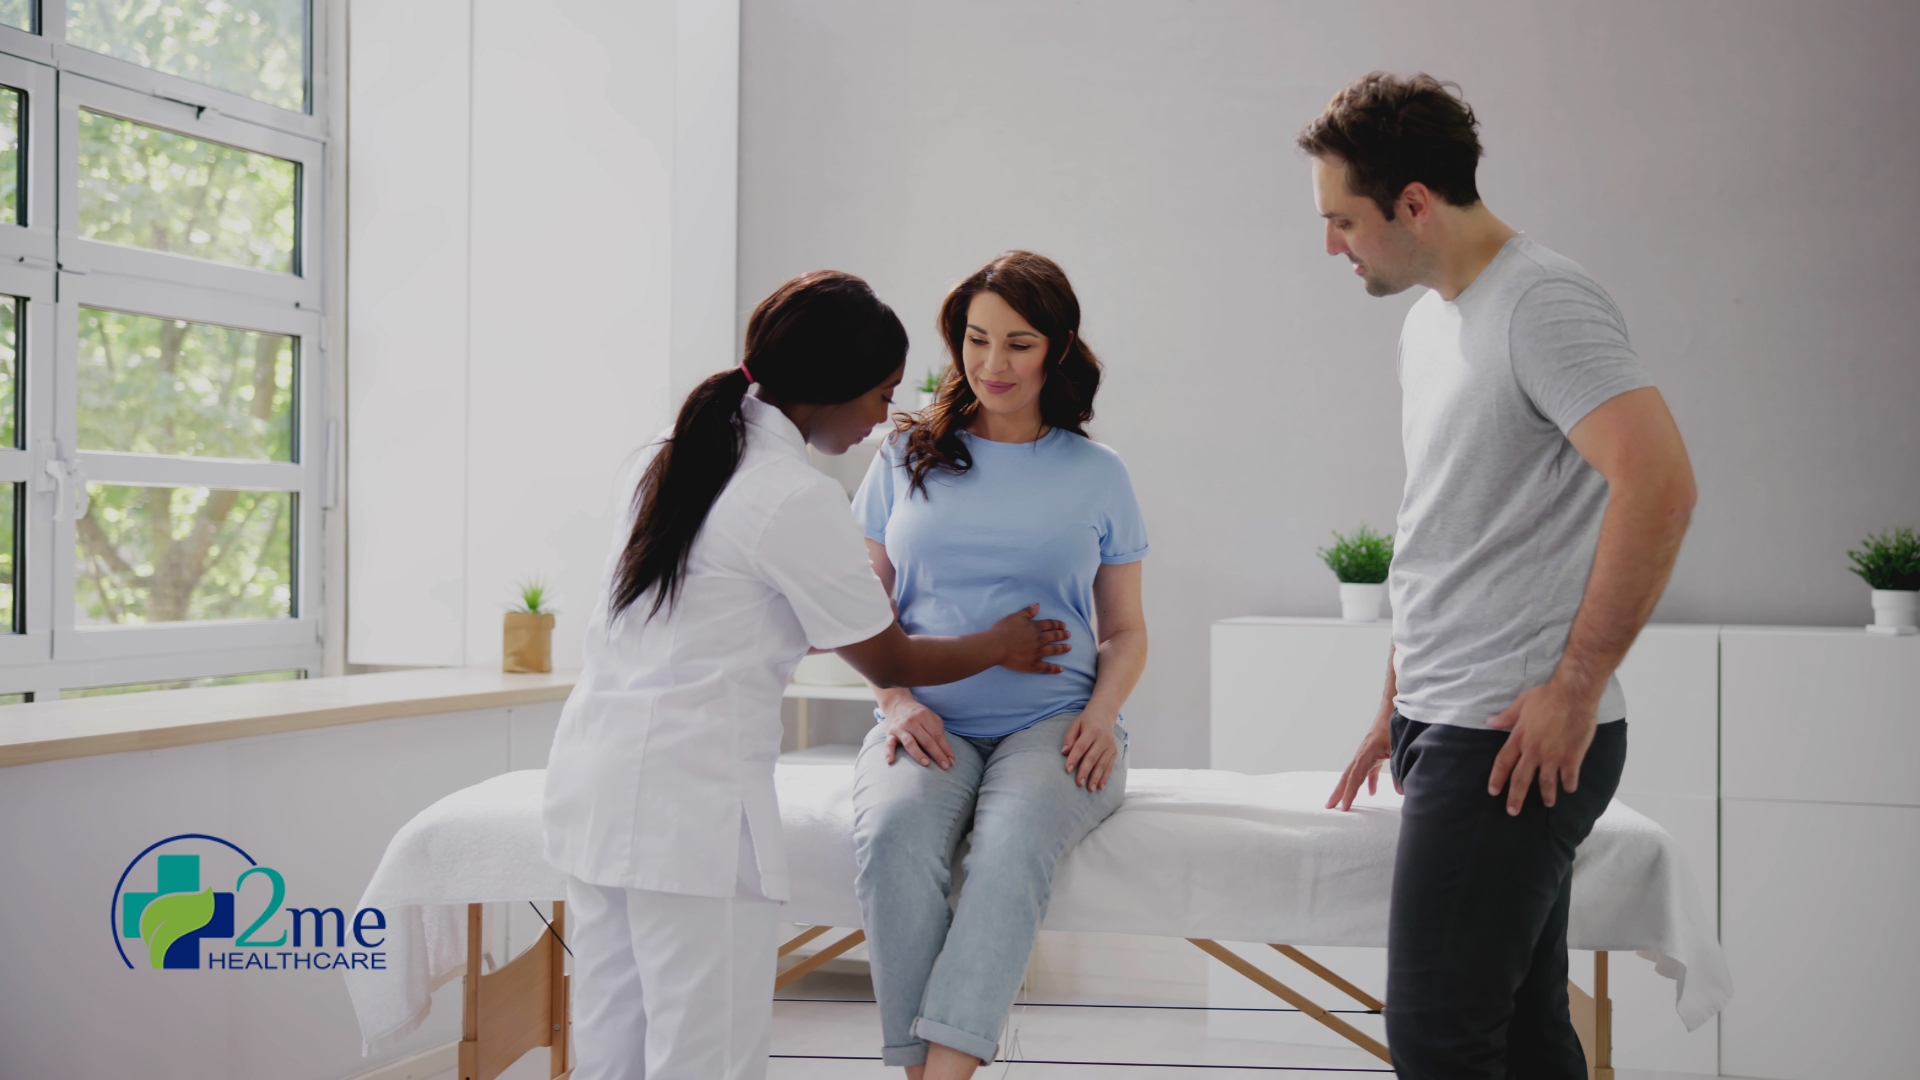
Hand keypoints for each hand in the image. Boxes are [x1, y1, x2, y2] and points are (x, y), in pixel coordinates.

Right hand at [883, 697, 954, 768]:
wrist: (896, 703)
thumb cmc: (917, 713)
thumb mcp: (930, 715)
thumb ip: (938, 728)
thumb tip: (945, 748)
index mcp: (924, 716)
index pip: (937, 735)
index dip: (945, 749)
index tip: (952, 761)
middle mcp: (912, 722)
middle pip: (926, 740)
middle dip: (937, 754)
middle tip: (945, 766)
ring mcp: (900, 728)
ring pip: (910, 742)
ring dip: (918, 754)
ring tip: (926, 764)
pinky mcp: (890, 734)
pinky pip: (889, 744)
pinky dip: (889, 752)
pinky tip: (891, 761)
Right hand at [992, 603, 1070, 673]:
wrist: (996, 646)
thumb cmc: (1003, 630)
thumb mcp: (1015, 617)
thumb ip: (1027, 611)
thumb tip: (1037, 605)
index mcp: (1035, 627)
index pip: (1050, 624)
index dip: (1057, 624)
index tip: (1063, 625)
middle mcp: (1039, 639)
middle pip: (1054, 636)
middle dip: (1063, 635)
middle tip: (1069, 634)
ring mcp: (1037, 653)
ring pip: (1054, 650)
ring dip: (1062, 648)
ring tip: (1069, 647)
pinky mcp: (1033, 665)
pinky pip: (1047, 667)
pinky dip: (1055, 669)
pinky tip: (1061, 669)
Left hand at [1061, 712, 1120, 790]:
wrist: (1104, 713)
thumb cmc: (1086, 721)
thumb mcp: (1075, 724)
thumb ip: (1069, 738)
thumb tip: (1064, 752)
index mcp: (1092, 730)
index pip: (1081, 746)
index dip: (1074, 758)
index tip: (1068, 769)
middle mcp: (1103, 738)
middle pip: (1092, 757)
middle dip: (1085, 771)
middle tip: (1079, 783)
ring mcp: (1110, 746)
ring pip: (1102, 764)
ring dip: (1096, 777)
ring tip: (1089, 789)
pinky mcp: (1114, 752)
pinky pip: (1109, 766)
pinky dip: (1105, 777)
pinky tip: (1100, 786)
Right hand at [1327, 711, 1394, 811]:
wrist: (1393, 709)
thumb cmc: (1393, 725)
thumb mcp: (1398, 749)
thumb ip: (1399, 771)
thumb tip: (1402, 791)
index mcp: (1366, 754)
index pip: (1355, 779)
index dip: (1349, 794)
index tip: (1343, 808)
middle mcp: (1362, 754)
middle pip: (1346, 777)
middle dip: (1338, 792)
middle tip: (1329, 807)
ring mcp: (1366, 753)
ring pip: (1354, 774)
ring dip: (1348, 788)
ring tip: (1342, 802)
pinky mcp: (1373, 753)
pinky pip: (1366, 770)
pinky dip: (1367, 781)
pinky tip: (1371, 792)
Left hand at [1486, 679, 1600, 814]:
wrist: (1574, 694)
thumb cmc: (1547, 696)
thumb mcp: (1521, 703)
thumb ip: (1506, 717)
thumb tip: (1489, 722)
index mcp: (1520, 738)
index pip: (1503, 763)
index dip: (1497, 778)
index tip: (1493, 791)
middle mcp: (1534, 751)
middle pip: (1521, 779)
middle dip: (1516, 797)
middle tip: (1512, 811)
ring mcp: (1553, 756)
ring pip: (1546, 783)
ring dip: (1547, 795)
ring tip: (1548, 803)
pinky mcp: (1572, 757)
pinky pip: (1569, 777)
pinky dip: (1569, 785)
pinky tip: (1569, 788)